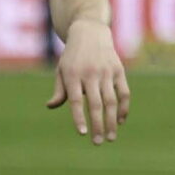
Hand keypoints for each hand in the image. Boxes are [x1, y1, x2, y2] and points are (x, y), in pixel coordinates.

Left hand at [47, 19, 130, 143]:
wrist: (89, 31)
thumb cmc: (72, 56)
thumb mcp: (61, 70)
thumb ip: (59, 90)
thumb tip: (50, 106)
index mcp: (72, 75)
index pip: (75, 101)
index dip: (78, 118)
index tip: (82, 133)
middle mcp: (90, 74)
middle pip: (95, 104)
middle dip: (97, 125)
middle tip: (98, 142)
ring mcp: (106, 72)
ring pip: (111, 101)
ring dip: (112, 121)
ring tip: (110, 137)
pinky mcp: (119, 70)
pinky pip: (124, 93)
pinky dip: (124, 108)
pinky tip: (121, 121)